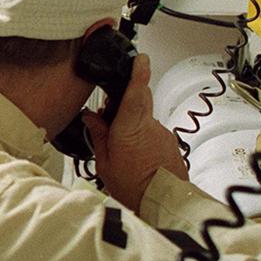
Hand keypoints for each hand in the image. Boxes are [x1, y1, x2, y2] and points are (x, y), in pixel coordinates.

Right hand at [85, 54, 187, 209]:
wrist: (162, 203)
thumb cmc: (132, 187)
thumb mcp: (104, 162)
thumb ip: (98, 135)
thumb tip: (90, 118)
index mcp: (130, 127)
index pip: (137, 91)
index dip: (138, 72)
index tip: (140, 57)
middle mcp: (150, 126)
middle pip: (138, 102)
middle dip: (125, 105)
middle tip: (110, 121)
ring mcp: (162, 134)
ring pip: (144, 120)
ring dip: (133, 128)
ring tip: (124, 152)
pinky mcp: (170, 143)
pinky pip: (153, 134)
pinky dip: (143, 141)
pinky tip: (136, 159)